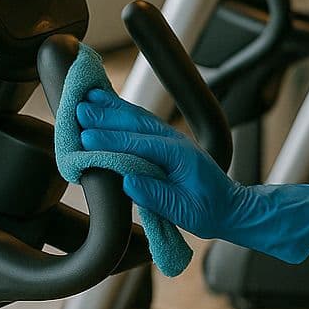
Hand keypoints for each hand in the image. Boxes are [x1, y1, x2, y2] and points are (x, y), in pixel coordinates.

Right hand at [77, 89, 308, 263]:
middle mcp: (174, 142)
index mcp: (180, 156)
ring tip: (87, 97)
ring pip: (138, 119)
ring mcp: (170, 140)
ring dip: (112, 108)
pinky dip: (123, 112)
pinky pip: (141, 123)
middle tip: (78, 110)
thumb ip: (157, 196)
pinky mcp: (165, 143)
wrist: (229, 208)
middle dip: (107, 117)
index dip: (113, 140)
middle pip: (137, 124)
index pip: (140, 144)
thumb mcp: (185, 211)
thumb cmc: (209, 211)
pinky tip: (107, 104)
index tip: (86, 138)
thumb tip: (129, 181)